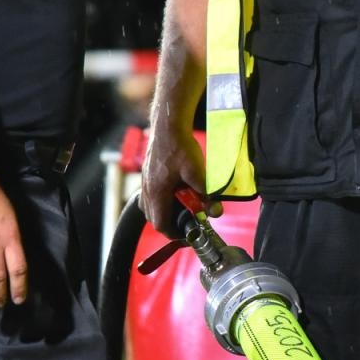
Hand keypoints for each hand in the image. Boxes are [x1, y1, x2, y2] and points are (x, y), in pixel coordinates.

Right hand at [141, 121, 217, 238]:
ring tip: (183, 207)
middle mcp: (146, 190)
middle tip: (188, 220)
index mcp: (156, 193)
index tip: (188, 234)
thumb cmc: (180, 146)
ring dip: (166, 212)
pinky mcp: (147, 174)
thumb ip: (205, 194)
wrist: (168, 124)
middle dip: (172, 223)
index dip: (174, 234)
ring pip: (150, 208)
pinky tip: (176, 192)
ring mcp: (144, 182)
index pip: (161, 225)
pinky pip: (150, 196)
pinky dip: (162, 200)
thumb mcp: (196, 172)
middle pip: (155, 218)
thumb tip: (215, 212)